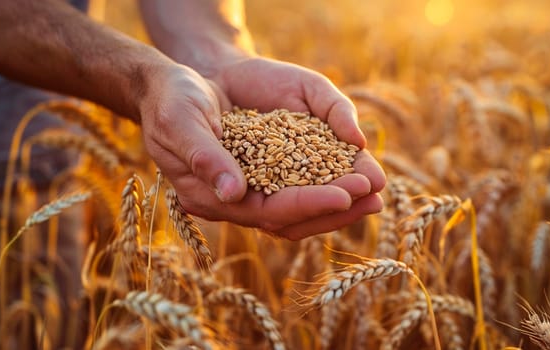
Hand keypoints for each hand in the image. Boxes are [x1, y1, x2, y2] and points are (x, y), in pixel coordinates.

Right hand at [140, 60, 384, 239]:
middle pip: (291, 219)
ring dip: (339, 203)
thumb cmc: (173, 99)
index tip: (346, 195)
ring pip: (300, 209)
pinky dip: (327, 184)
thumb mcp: (182, 120)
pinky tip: (354, 176)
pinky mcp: (263, 174)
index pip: (266, 211)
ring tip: (375, 192)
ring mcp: (250, 189)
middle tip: (375, 197)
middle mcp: (233, 201)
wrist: (178, 85)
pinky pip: (299, 187)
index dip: (307, 205)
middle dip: (335, 210)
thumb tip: (236, 194)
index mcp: (209, 196)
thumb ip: (205, 157)